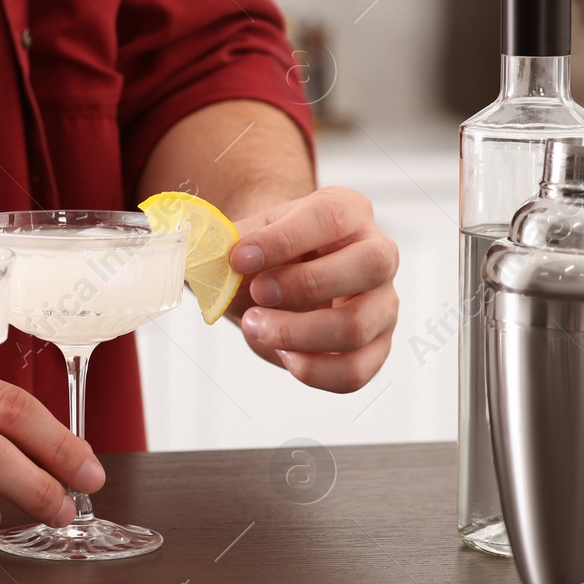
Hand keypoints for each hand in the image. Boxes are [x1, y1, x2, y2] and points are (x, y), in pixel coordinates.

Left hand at [227, 185, 398, 392]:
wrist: (275, 279)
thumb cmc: (266, 254)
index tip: (238, 259)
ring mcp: (383, 304)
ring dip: (295, 333)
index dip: (282, 240)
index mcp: (348, 211)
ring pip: (357, 327)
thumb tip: (201, 260)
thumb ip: (225, 244)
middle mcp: (378, 254)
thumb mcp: (245, 238)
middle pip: (369, 267)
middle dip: (304, 285)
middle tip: (257, 292)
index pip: (329, 218)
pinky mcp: (376, 348)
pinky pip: (354, 371)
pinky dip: (311, 370)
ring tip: (255, 325)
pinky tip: (284, 352)